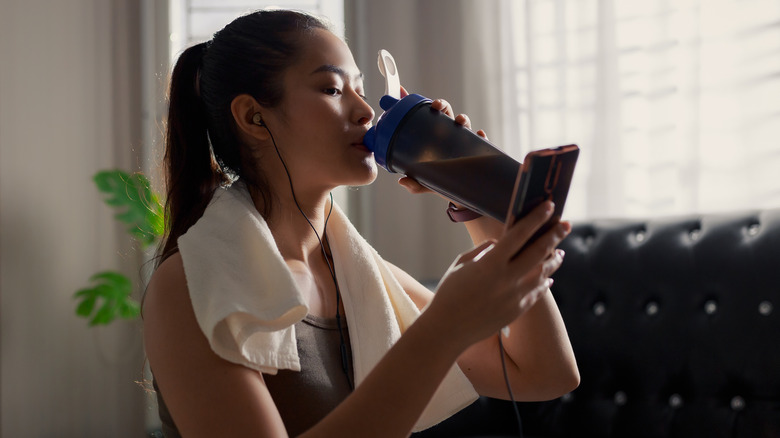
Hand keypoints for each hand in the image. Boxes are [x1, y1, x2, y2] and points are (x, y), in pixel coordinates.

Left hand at [396, 89, 488, 198]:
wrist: (462, 196)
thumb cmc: (441, 182)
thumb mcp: (426, 183)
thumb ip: (414, 183)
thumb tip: (402, 181)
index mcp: (435, 137)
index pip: (428, 116)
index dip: (419, 107)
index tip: (414, 95)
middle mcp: (450, 135)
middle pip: (446, 113)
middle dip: (442, 105)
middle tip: (436, 106)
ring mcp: (464, 142)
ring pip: (464, 124)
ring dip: (463, 118)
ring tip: (460, 121)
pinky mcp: (477, 152)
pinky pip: (481, 142)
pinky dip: (480, 137)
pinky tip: (479, 135)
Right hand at [426, 201, 569, 347]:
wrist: (447, 329)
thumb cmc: (449, 293)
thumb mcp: (461, 265)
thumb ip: (482, 250)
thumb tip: (499, 243)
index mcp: (490, 264)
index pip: (519, 234)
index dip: (535, 219)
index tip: (549, 206)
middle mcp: (506, 279)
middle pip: (538, 252)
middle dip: (554, 235)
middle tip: (566, 224)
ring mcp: (515, 297)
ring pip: (543, 273)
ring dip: (553, 260)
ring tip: (560, 252)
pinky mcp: (517, 311)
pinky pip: (537, 293)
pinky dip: (544, 282)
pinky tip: (548, 277)